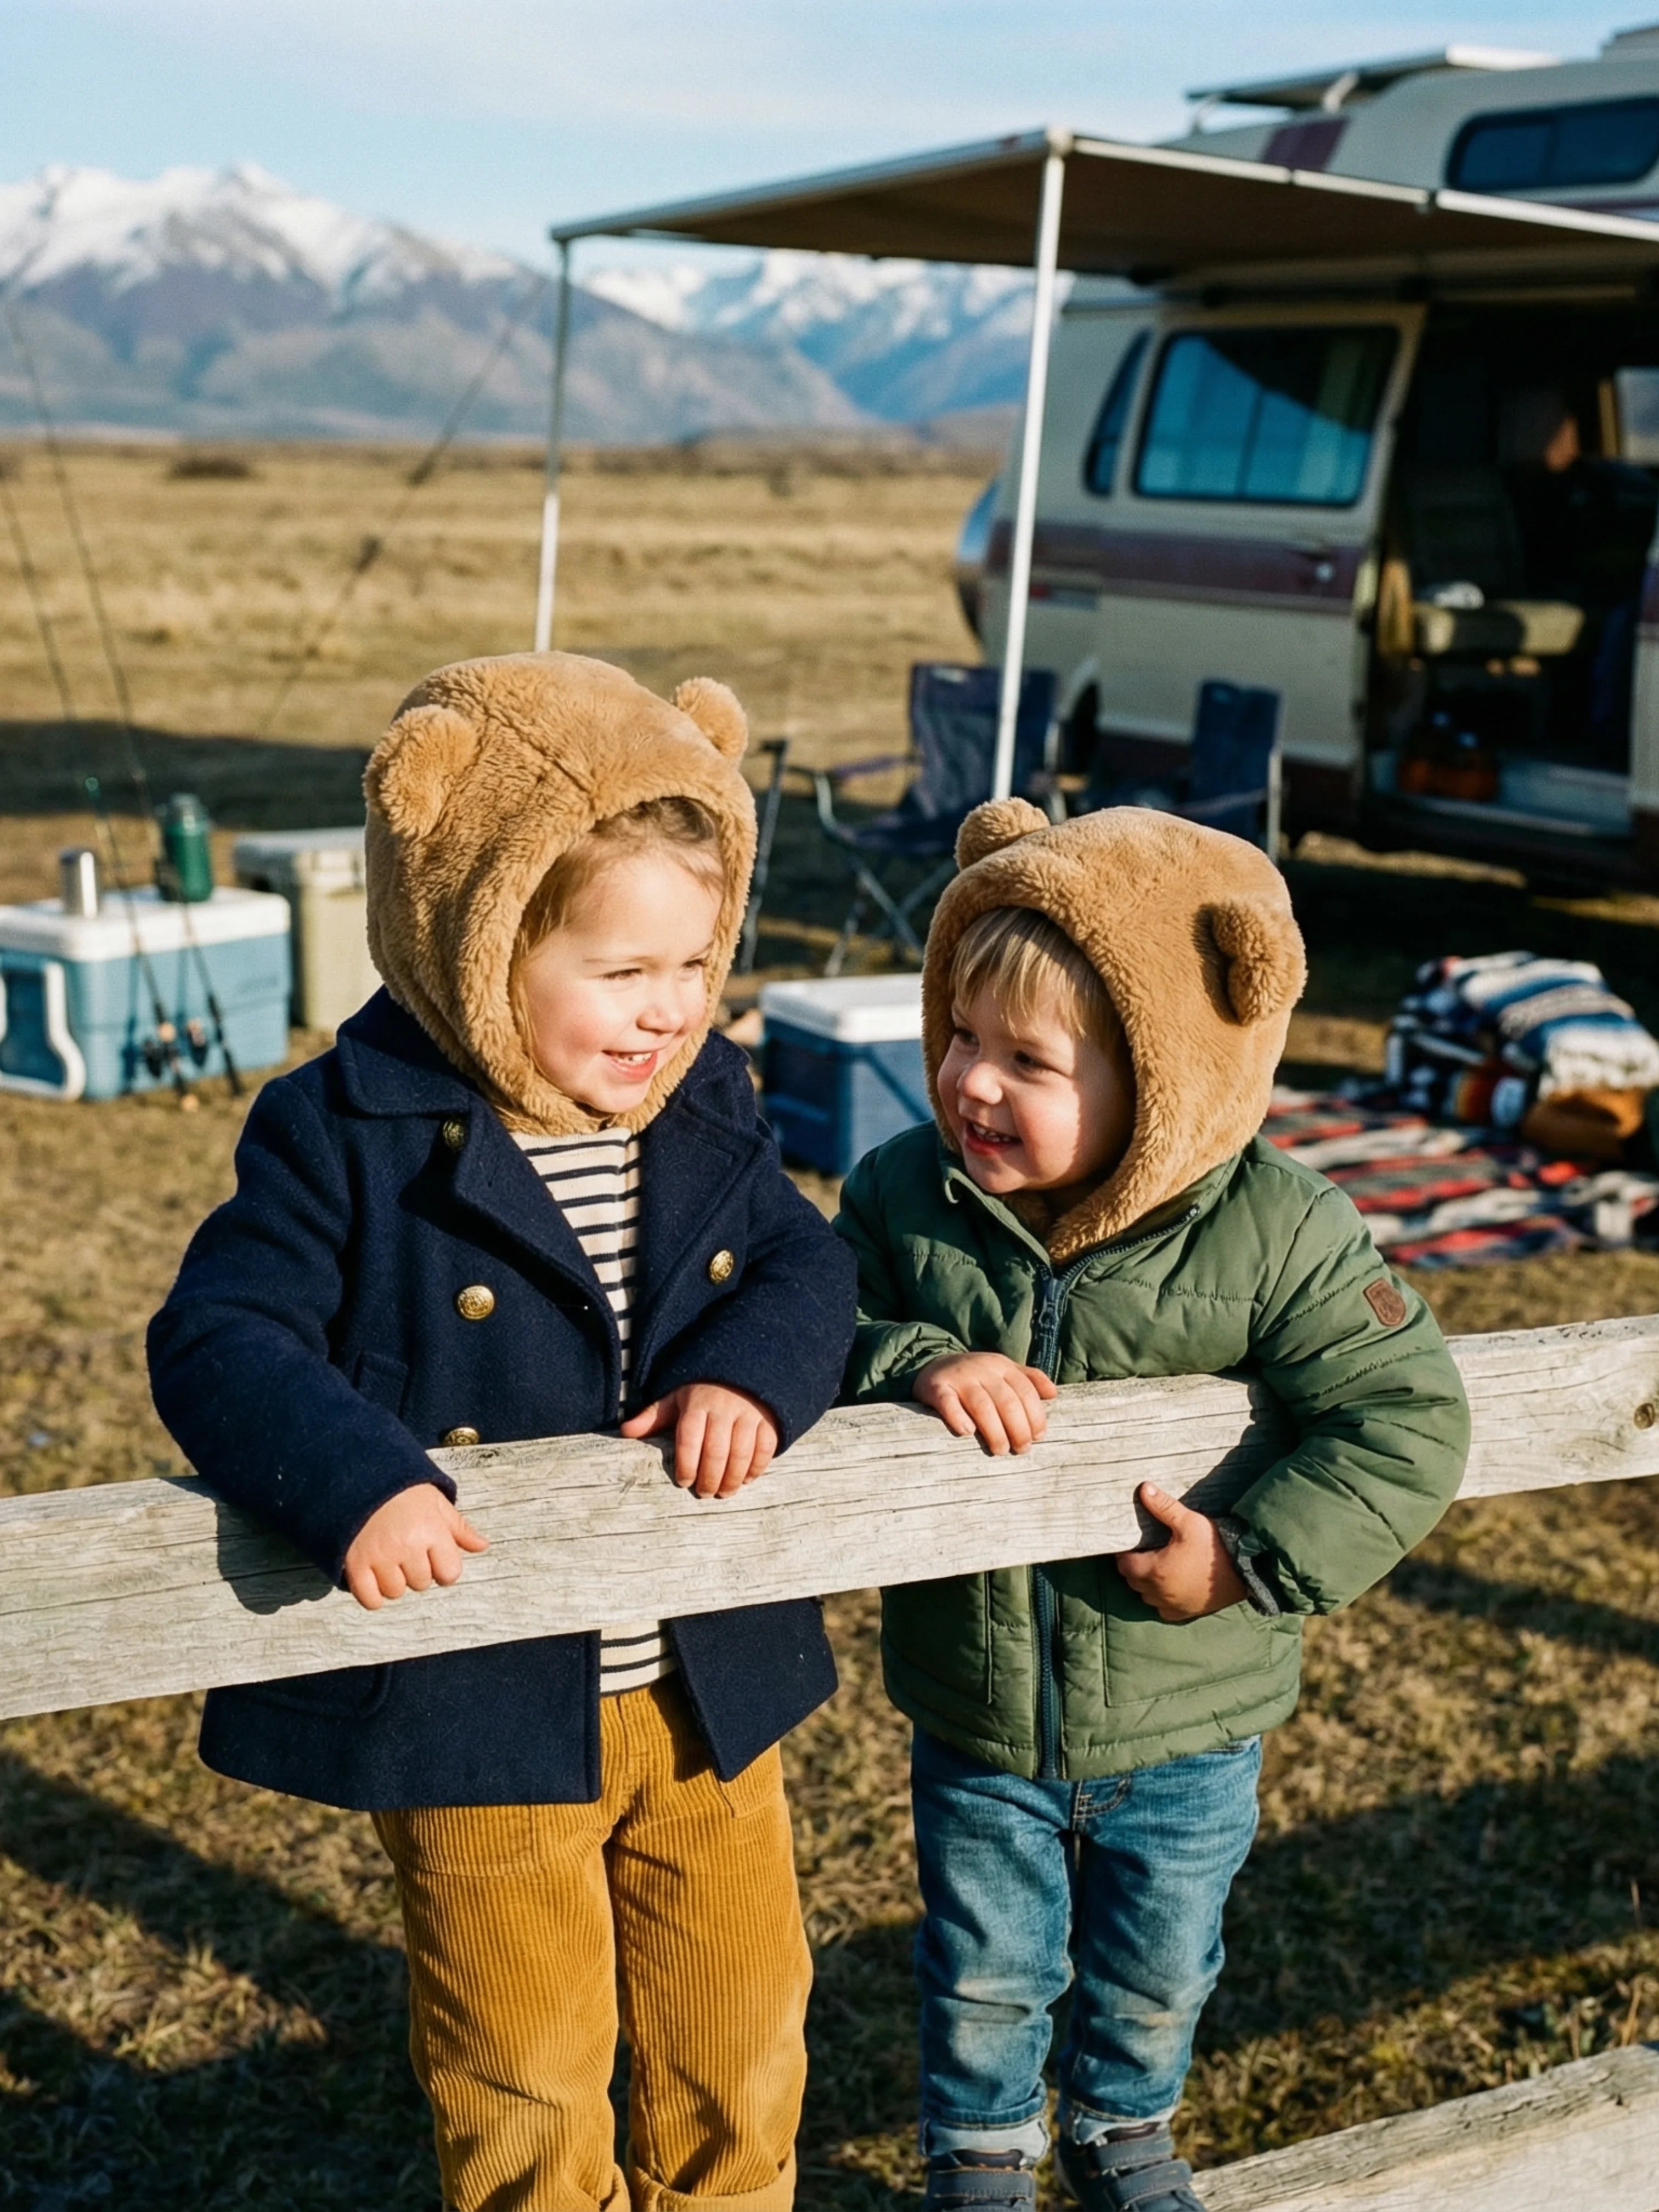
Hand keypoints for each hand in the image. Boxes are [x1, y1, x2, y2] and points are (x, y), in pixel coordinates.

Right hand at [343, 1484, 488, 1610]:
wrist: (360, 1477)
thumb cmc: (402, 1491)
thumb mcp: (436, 1503)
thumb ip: (459, 1528)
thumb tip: (483, 1546)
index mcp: (432, 1530)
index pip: (450, 1574)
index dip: (443, 1568)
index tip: (432, 1555)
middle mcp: (407, 1546)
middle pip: (421, 1584)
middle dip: (416, 1571)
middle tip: (405, 1549)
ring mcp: (380, 1556)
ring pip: (396, 1592)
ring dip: (393, 1581)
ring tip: (387, 1558)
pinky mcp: (356, 1563)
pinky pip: (370, 1599)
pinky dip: (372, 1596)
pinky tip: (372, 1578)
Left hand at [620, 1383, 779, 1498]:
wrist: (742, 1368)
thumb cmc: (702, 1392)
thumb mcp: (676, 1399)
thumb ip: (653, 1417)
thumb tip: (625, 1432)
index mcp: (697, 1403)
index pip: (689, 1439)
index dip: (686, 1465)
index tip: (684, 1482)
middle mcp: (724, 1407)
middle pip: (716, 1451)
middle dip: (709, 1478)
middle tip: (704, 1494)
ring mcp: (749, 1413)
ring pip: (741, 1453)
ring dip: (732, 1479)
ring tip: (724, 1492)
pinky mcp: (768, 1420)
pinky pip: (765, 1448)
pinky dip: (756, 1468)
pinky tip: (746, 1480)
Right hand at [914, 1352, 1058, 1455]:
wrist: (933, 1367)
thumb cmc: (976, 1378)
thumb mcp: (1003, 1372)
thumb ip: (1029, 1380)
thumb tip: (1053, 1394)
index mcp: (1002, 1366)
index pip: (1025, 1391)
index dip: (1035, 1416)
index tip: (1038, 1437)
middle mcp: (982, 1370)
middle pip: (1007, 1401)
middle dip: (1018, 1428)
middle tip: (1021, 1450)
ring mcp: (959, 1378)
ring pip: (982, 1405)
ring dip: (994, 1431)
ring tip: (1000, 1450)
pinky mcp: (936, 1388)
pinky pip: (948, 1403)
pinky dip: (958, 1418)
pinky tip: (967, 1433)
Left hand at [1114, 1483, 1247, 1622]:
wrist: (1245, 1571)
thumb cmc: (1215, 1546)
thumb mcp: (1189, 1522)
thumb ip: (1164, 1506)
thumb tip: (1144, 1488)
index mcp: (1156, 1571)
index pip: (1124, 1565)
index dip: (1124, 1553)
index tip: (1131, 1543)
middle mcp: (1160, 1593)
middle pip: (1132, 1581)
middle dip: (1133, 1567)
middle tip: (1143, 1551)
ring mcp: (1173, 1606)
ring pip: (1146, 1597)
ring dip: (1145, 1584)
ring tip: (1155, 1566)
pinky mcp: (1186, 1613)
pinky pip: (1163, 1610)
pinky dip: (1161, 1599)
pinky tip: (1170, 1586)